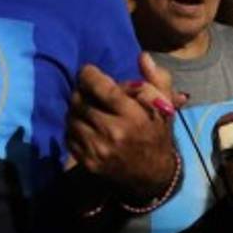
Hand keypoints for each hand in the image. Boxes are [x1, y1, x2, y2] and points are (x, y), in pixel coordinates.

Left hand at [67, 52, 177, 201]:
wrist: (152, 176)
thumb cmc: (157, 134)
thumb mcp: (164, 106)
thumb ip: (155, 79)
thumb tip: (142, 56)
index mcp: (133, 116)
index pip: (101, 87)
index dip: (89, 75)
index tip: (88, 71)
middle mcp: (113, 132)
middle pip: (80, 101)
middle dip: (81, 91)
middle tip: (86, 89)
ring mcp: (98, 149)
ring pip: (72, 118)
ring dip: (75, 108)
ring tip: (84, 105)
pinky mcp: (88, 162)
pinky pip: (69, 136)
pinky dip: (73, 127)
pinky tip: (83, 124)